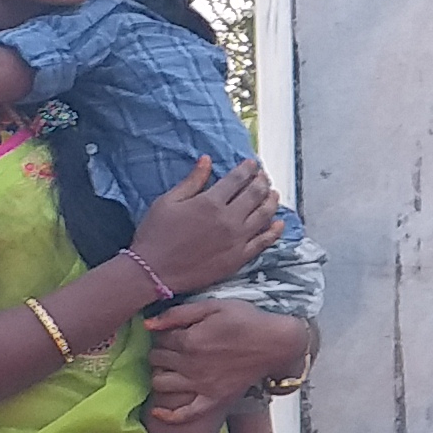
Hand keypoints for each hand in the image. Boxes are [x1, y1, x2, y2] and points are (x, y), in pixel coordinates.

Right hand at [130, 156, 281, 296]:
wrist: (154, 271)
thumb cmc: (156, 234)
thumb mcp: (168, 201)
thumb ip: (192, 181)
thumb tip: (206, 160)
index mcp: (210, 202)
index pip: (237, 179)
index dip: (247, 169)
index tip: (252, 164)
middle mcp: (228, 219)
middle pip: (254, 195)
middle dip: (262, 182)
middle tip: (264, 177)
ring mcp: (236, 239)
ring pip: (264, 215)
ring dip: (271, 202)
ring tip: (274, 194)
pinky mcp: (239, 258)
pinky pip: (263, 242)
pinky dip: (274, 231)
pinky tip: (279, 223)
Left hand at [139, 297, 311, 428]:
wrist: (277, 343)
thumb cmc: (248, 320)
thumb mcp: (213, 306)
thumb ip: (178, 313)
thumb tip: (147, 323)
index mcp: (188, 340)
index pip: (158, 339)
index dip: (162, 334)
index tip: (172, 332)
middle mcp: (189, 365)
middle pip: (155, 360)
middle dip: (159, 352)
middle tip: (171, 349)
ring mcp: (200, 385)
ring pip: (160, 384)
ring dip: (159, 375)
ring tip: (170, 368)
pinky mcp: (212, 399)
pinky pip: (184, 414)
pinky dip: (168, 415)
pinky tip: (159, 410)